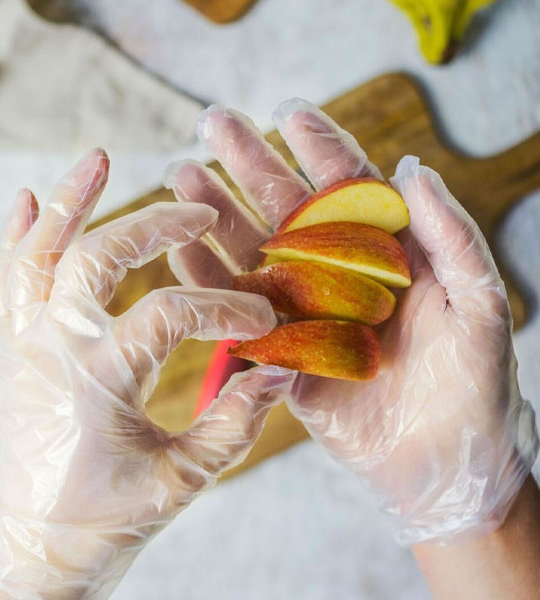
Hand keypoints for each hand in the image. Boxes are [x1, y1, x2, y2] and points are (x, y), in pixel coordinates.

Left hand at [0, 149, 294, 598]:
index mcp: (97, 382)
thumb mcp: (178, 481)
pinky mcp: (15, 348)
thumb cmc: (102, 521)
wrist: (29, 545)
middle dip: (152, 226)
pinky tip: (30, 199)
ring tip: (99, 158)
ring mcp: (26, 344)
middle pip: (97, 258)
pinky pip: (10, 280)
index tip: (261, 320)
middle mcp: (53, 351)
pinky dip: (20, 235)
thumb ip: (232, 425)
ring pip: (40, 253)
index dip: (222, 308)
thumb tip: (279, 373)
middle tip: (199, 211)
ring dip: (68, 201)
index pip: (168, 315)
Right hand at [164, 99, 537, 544]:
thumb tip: (414, 167)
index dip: (321, 147)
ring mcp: (307, 314)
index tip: (289, 112)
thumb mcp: (479, 304)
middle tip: (212, 122)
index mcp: (387, 256)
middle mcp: (339, 276)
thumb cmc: (476, 384)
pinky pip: (240, 315)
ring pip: (255, 255)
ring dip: (217, 216)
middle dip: (251, 164)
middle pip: (288, 210)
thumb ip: (451, 237)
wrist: (447, 463)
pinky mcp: (285, 356)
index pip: (349, 187)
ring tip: (182, 176)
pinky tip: (182, 254)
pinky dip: (210, 284)